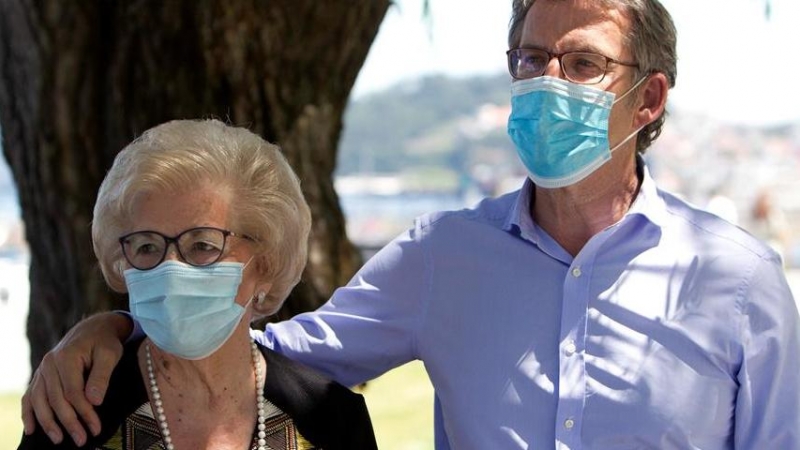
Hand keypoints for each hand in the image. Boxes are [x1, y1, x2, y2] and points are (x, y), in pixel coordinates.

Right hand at [21, 312, 131, 445]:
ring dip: (48, 423)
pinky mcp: (40, 376)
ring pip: (40, 401)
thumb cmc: (104, 342)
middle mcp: (49, 364)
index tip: (95, 428)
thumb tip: (94, 401)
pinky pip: (30, 396)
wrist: (92, 330)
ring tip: (58, 440)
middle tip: (81, 440)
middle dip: (68, 422)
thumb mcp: (110, 354)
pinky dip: (29, 413)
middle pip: (56, 399)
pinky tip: (31, 430)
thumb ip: (101, 376)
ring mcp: (42, 370)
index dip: (84, 412)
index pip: (73, 392)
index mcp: (66, 357)